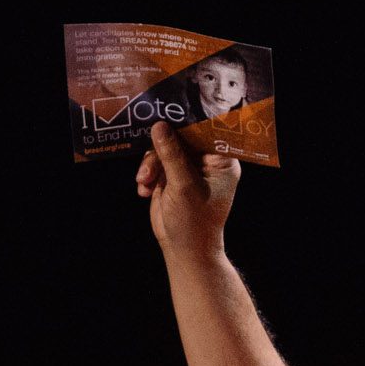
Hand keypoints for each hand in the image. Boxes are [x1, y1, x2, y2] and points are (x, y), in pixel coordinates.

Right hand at [136, 120, 240, 254]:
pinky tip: (144, 191)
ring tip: (144, 183)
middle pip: (180, 137)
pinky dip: (147, 175)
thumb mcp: (183, 187)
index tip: (165, 115)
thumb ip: (171, 155)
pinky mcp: (170, 177)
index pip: (205, 131)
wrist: (183, 250)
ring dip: (150, 166)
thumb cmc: (194, 222)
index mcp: (220, 161)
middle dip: (160, 150)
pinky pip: (154, 163)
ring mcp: (187, 168)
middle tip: (148, 166)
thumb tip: (159, 126)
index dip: (185, 122)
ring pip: (163, 149)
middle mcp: (205, 161)